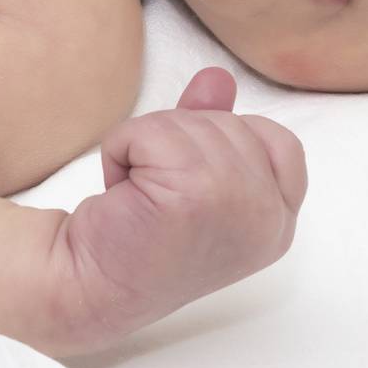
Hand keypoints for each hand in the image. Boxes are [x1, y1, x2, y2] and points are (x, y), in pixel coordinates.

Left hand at [55, 68, 308, 347]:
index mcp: (279, 223)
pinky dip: (122, 149)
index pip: (280, 143)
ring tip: (139, 193)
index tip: (192, 181)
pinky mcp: (191, 194)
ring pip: (186, 122)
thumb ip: (214, 128)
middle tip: (157, 193)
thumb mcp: (193, 178)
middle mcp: (268, 217)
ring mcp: (235, 202)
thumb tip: (217, 78)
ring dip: (147, 146)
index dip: (231, 144)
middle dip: (180, 143)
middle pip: (229, 123)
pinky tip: (119, 190)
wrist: (86, 289)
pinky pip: (150, 130)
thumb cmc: (139, 239)